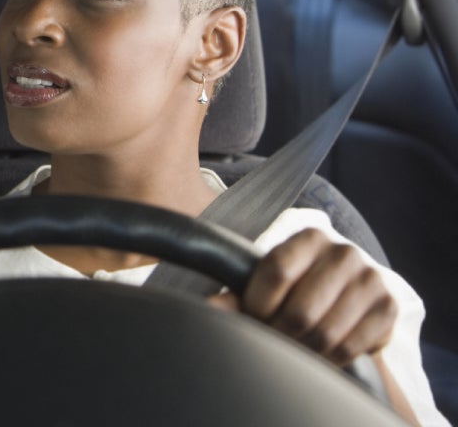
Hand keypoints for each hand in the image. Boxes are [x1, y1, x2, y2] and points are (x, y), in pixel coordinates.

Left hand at [210, 228, 396, 366]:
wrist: (348, 288)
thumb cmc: (298, 283)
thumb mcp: (269, 280)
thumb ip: (238, 292)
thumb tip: (209, 307)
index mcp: (310, 236)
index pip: (276, 271)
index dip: (257, 303)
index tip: (252, 316)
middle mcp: (344, 253)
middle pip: (300, 311)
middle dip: (278, 334)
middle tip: (271, 339)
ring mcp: (371, 280)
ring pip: (324, 334)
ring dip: (302, 351)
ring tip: (292, 349)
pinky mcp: (388, 309)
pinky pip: (350, 347)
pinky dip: (328, 359)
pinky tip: (317, 354)